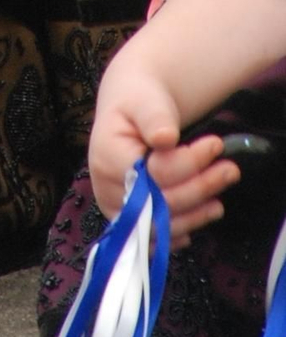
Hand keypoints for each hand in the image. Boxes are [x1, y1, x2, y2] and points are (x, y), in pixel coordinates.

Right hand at [88, 59, 240, 247]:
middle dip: (199, 188)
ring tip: (221, 196)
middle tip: (230, 169)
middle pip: (159, 202)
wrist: (130, 111)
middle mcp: (107, 189)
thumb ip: (154, 118)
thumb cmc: (138, 103)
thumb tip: (165, 137)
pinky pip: (159, 236)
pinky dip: (183, 228)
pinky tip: (203, 215)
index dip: (187, 164)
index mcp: (106, 157)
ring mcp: (117, 208)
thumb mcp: (145, 101)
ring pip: (161, 225)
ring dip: (197, 214)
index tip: (216, 144)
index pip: (152, 173)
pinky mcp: (130, 221)